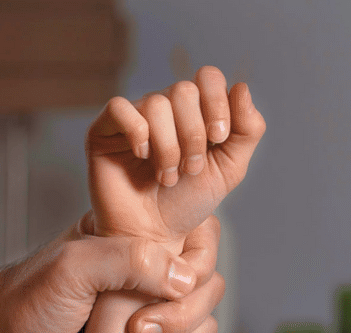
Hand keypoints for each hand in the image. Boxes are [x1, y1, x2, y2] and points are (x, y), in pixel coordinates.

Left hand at [0, 213, 217, 332]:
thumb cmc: (25, 301)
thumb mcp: (73, 267)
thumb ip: (130, 261)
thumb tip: (186, 279)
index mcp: (134, 238)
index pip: (199, 240)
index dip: (195, 269)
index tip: (165, 291)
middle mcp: (147, 274)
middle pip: (207, 290)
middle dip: (181, 319)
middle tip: (136, 332)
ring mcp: (147, 314)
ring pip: (201, 329)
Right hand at [86, 66, 265, 244]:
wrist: (153, 236)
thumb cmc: (187, 203)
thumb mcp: (229, 169)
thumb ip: (247, 130)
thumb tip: (242, 87)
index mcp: (194, 110)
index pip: (207, 78)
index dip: (217, 103)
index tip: (218, 139)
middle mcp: (163, 108)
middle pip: (183, 90)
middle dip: (193, 134)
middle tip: (190, 170)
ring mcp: (133, 117)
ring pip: (156, 104)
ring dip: (168, 147)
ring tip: (166, 177)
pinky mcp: (104, 130)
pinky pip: (119, 108)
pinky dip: (137, 132)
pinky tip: (141, 157)